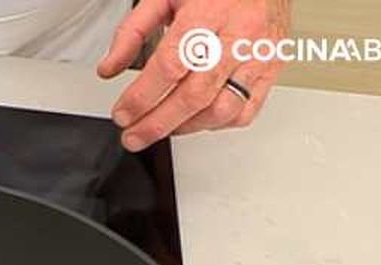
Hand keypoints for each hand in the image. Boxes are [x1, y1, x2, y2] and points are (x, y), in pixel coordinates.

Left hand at [96, 0, 288, 150]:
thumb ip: (132, 31)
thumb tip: (109, 68)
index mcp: (208, 12)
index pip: (170, 66)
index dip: (142, 97)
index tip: (123, 114)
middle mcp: (238, 36)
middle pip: (194, 95)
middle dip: (157, 123)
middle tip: (133, 135)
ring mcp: (258, 56)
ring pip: (221, 110)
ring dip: (184, 128)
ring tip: (159, 129)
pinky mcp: (271, 70)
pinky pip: (244, 111)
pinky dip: (215, 124)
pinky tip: (193, 120)